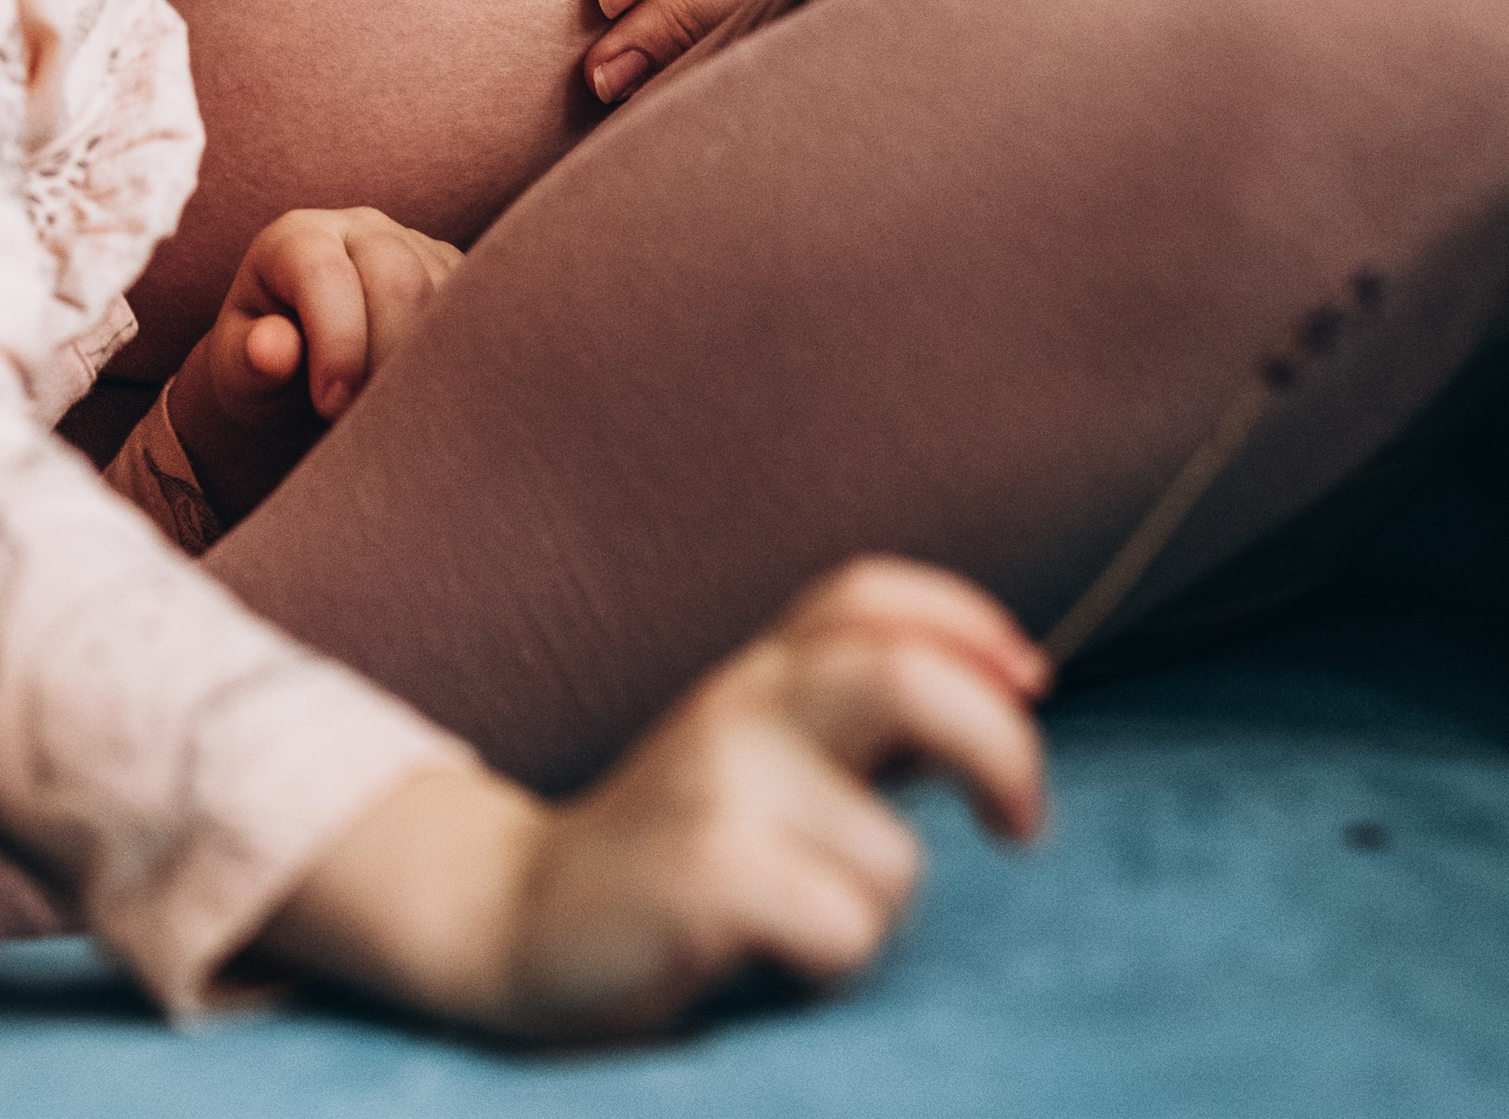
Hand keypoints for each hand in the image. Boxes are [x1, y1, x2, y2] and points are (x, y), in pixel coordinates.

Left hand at [165, 207, 459, 523]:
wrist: (305, 368)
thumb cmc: (265, 367)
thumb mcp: (238, 371)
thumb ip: (248, 359)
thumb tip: (273, 348)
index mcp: (296, 238)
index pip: (326, 274)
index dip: (335, 343)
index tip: (331, 407)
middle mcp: (360, 228)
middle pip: (396, 278)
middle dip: (386, 358)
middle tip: (370, 419)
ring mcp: (414, 245)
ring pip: (444, 294)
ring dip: (426, 363)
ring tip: (397, 414)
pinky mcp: (454, 274)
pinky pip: (477, 308)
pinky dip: (459, 356)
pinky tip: (433, 395)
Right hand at [264, 559, 1045, 1041]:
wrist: (520, 918)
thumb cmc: (683, 848)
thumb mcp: (767, 756)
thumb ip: (864, 720)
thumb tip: (1010, 693)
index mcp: (763, 670)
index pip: (871, 594)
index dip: (969, 623)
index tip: (1034, 685)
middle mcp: (742, 702)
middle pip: (903, 675)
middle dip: (999, 747)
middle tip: (1019, 826)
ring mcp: (715, 780)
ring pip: (889, 855)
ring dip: (880, 914)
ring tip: (810, 926)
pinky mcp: (699, 868)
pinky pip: (840, 926)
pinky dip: (837, 958)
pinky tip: (779, 956)